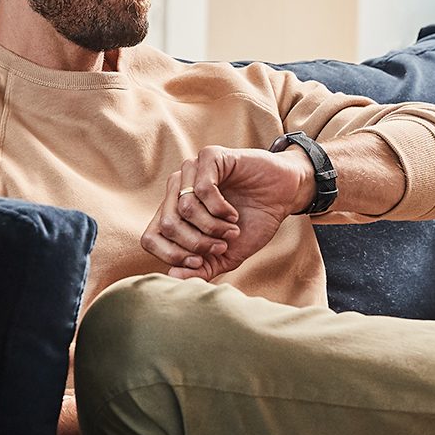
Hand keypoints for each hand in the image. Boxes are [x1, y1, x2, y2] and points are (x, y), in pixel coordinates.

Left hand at [140, 145, 313, 279]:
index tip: (200, 261)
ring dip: (212, 226)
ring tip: (232, 230)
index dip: (172, 255)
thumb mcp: (227, 254)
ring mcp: (191, 170)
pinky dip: (219, 209)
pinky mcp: (209, 157)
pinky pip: (201, 189)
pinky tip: (232, 214)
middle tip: (221, 246)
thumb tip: (173, 277)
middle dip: (196, 243)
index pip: (151, 237)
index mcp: (174, 212)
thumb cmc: (254, 222)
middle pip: (167, 224)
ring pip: (184, 208)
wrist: (283, 196)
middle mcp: (177, 189)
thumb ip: (201, 268)